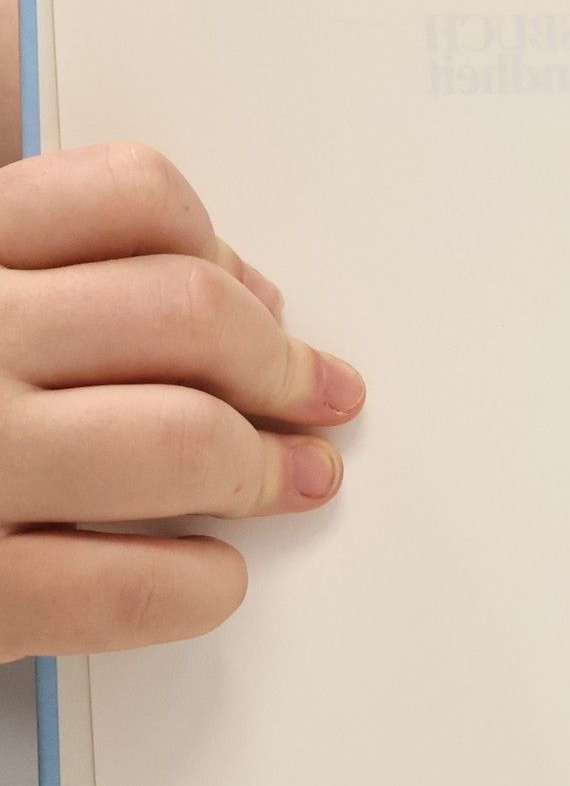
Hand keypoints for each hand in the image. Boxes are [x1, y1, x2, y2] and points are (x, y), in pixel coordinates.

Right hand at [0, 143, 364, 660]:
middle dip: (282, 363)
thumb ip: (30, 244)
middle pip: (185, 314)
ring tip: (298, 480)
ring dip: (267, 467)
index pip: (130, 198)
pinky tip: (210, 578)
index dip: (226, 253)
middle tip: (322, 397)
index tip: (263, 300)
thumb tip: (181, 223)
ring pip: (181, 439)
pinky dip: (200, 585)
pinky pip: (128, 587)